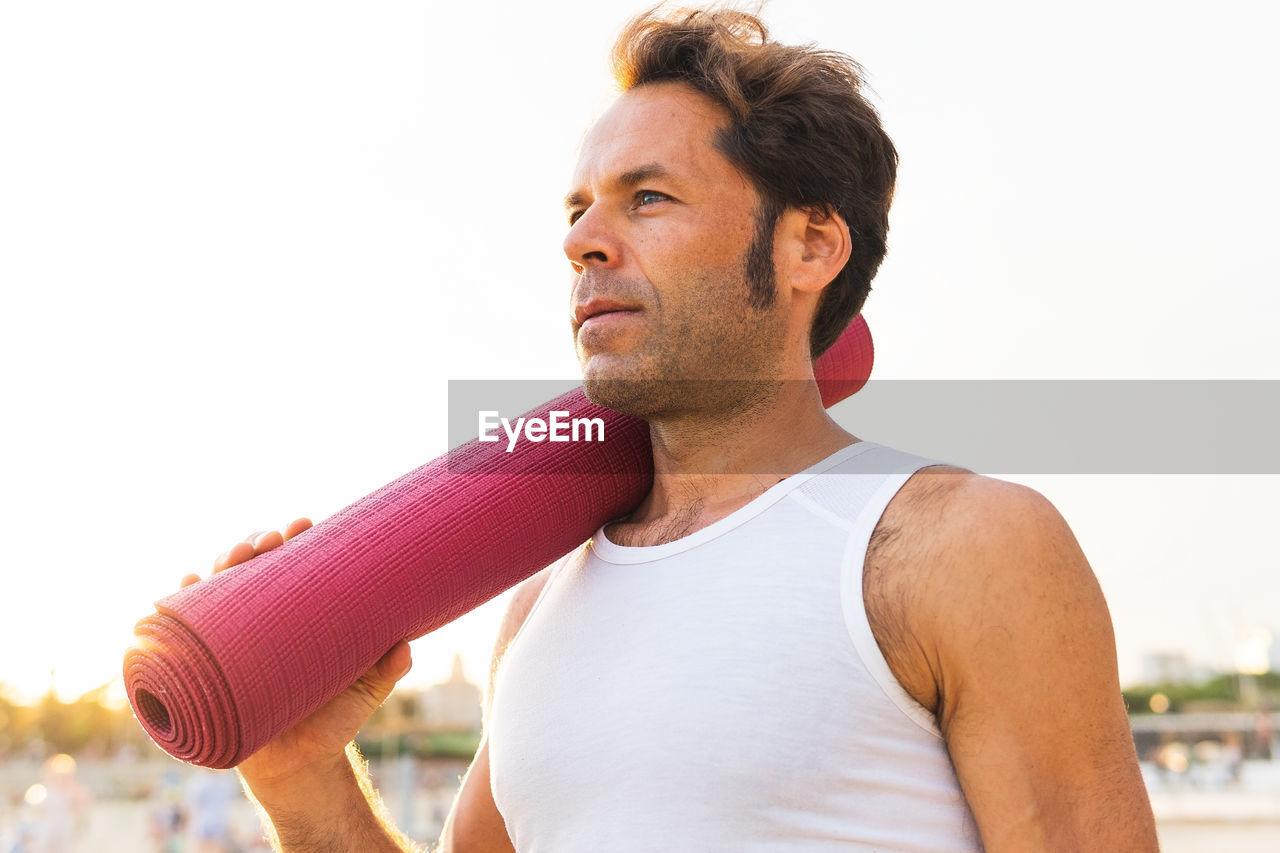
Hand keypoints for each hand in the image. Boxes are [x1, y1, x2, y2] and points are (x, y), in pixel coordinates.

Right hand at [181, 518, 412, 806]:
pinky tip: (184, 585)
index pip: (295, 565)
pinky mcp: (208, 666)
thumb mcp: (365, 692)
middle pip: (253, 568)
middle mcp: (264, 621)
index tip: (305, 524)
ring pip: (218, 590)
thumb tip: (405, 646)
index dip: (296, 539)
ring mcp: (234, 641)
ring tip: (234, 556)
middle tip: (271, 540)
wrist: (298, 768)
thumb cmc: (333, 722)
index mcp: (301, 616)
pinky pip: (188, 630)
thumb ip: (386, 669)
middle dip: (256, 543)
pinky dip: (181, 604)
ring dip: (221, 565)